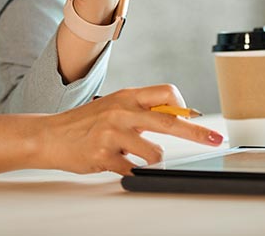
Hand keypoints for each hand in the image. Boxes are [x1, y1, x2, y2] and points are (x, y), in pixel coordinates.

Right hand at [38, 84, 222, 174]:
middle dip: (197, 132)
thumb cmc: (86, 122)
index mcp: (128, 96)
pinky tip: (120, 164)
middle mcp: (122, 112)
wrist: (49, 135)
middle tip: (214, 139)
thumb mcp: (115, 105)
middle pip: (170, 121)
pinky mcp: (103, 156)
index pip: (167, 93)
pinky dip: (133, 171)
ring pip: (155, 153)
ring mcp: (112, 134)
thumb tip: (180, 114)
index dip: (184, 106)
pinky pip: (133, 170)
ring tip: (134, 155)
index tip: (194, 117)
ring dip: (153, 160)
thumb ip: (143, 109)